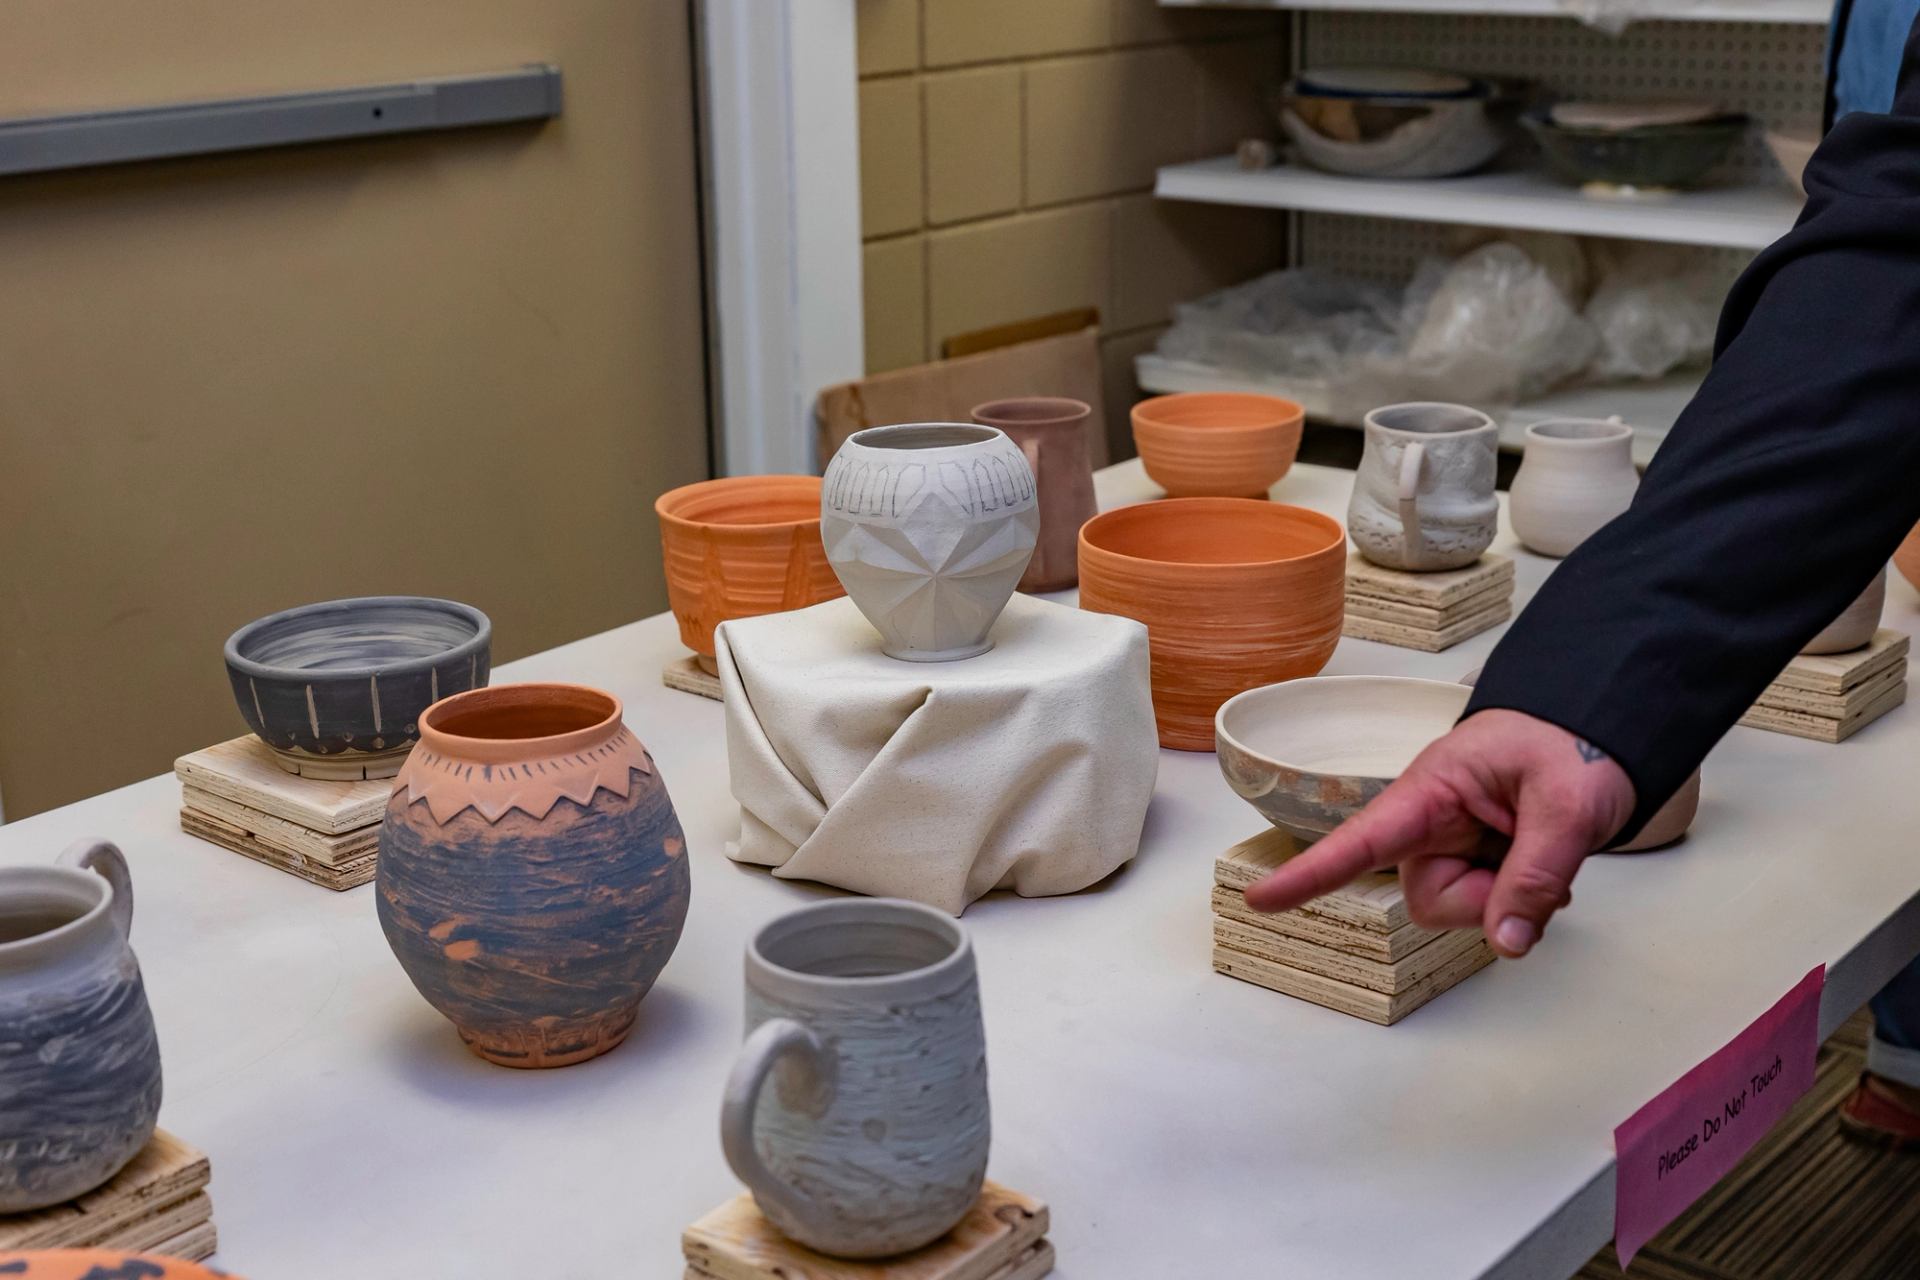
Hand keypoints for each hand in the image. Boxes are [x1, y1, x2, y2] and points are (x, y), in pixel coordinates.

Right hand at [1243, 710, 1635, 957]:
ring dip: (1510, 898)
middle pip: (1429, 897)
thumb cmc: (1572, 743)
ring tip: (1548, 852)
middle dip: (1485, 901)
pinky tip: (1547, 863)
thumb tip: (1507, 941)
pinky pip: (1487, 906)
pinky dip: (1523, 898)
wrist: (1600, 730)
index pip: (1361, 838)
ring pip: (1460, 908)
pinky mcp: (1475, 858)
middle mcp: (1430, 821)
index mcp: (1432, 789)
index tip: (1260, 898)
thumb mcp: (1567, 806)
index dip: (1310, 872)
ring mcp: (1452, 842)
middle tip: (1546, 869)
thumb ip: (1537, 875)